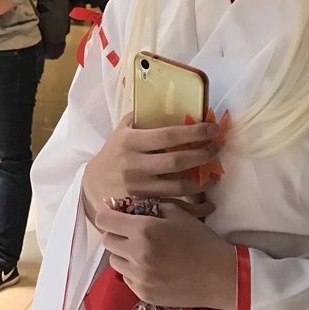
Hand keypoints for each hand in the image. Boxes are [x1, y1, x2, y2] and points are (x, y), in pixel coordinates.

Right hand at [81, 114, 219, 217]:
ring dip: (202, 181)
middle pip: (177, 161)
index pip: (168, 135)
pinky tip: (205, 200)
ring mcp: (138, 188)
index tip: (213, 128)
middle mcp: (134, 165)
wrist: (93, 185)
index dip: (194, 132)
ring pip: (178, 186)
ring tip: (214, 175)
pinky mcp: (142, 205)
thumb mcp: (121, 132)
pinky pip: (173, 205)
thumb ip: (141, 119)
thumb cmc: (113, 154)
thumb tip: (169, 104)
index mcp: (130, 142)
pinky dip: (193, 205)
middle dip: (202, 154)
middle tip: (216, 149)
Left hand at [95, 202, 236, 309]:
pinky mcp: (143, 294)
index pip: (104, 220)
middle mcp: (136, 254)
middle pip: (107, 240)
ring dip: (123, 253)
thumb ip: (148, 207)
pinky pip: (126, 278)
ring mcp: (139, 277)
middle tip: (132, 233)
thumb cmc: (200, 240)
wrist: (221, 276)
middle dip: (116, 233)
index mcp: (143, 230)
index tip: (117, 216)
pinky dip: (133, 271)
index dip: (108, 215)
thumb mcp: (177, 213)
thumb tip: (127, 208)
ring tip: (143, 251)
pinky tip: (152, 267)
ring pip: (114, 260)